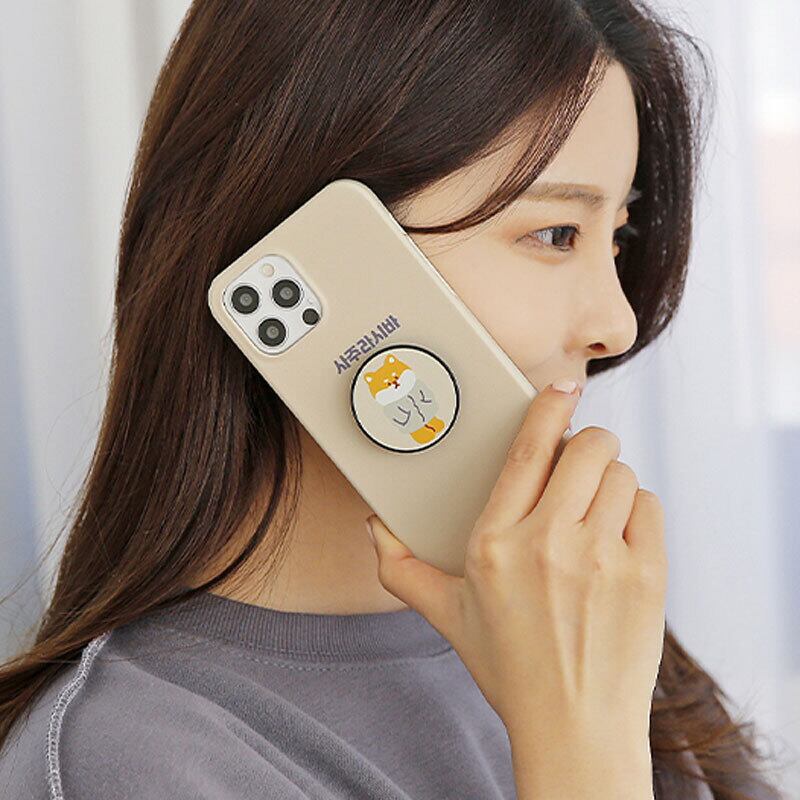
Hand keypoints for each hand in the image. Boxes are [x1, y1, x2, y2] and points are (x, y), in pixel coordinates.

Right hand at [365, 381, 666, 747]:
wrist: (574, 727)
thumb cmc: (510, 668)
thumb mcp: (448, 615)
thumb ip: (402, 567)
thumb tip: (374, 527)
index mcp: (495, 543)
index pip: (528, 451)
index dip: (547, 406)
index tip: (560, 386)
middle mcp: (548, 544)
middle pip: (586, 448)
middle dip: (587, 443)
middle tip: (579, 462)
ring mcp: (601, 558)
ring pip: (619, 472)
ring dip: (609, 479)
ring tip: (595, 507)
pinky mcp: (645, 575)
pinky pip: (647, 506)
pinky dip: (635, 511)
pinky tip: (618, 536)